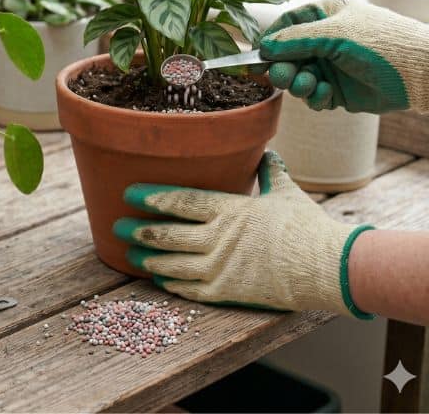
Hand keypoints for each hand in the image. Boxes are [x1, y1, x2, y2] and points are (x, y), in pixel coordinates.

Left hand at [114, 152, 373, 317]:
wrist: (327, 267)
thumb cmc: (307, 227)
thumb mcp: (286, 193)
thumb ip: (271, 173)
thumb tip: (269, 153)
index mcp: (230, 209)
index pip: (181, 201)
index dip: (153, 197)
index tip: (130, 193)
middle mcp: (218, 237)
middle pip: (169, 233)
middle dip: (140, 229)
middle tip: (118, 225)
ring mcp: (220, 266)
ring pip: (174, 262)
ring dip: (149, 257)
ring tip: (130, 252)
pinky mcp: (228, 291)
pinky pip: (192, 288)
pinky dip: (172, 283)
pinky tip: (160, 279)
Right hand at [259, 0, 428, 112]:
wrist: (419, 73)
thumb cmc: (381, 43)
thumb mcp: (334, 34)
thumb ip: (295, 39)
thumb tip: (264, 47)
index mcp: (326, 16)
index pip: (287, 24)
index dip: (272, 39)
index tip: (261, 54)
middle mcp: (326, 41)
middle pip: (287, 55)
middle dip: (283, 67)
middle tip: (282, 76)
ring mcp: (331, 66)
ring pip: (297, 77)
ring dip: (298, 83)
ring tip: (309, 85)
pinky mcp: (337, 90)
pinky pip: (313, 96)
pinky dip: (314, 97)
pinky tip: (325, 94)